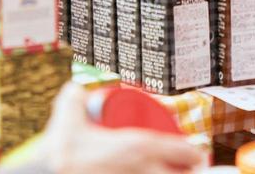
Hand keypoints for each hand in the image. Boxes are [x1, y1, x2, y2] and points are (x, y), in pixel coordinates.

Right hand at [41, 84, 203, 173]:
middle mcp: (144, 171)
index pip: (183, 151)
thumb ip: (75, 96)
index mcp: (138, 147)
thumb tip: (79, 90)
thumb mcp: (66, 115)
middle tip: (188, 167)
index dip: (194, 152)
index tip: (196, 153)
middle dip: (190, 172)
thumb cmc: (59, 154)